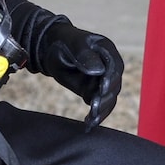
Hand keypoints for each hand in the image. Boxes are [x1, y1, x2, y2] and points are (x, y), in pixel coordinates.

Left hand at [0, 0, 124, 125]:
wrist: (50, 47)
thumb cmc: (64, 41)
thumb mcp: (73, 44)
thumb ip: (85, 55)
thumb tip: (98, 71)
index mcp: (107, 51)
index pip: (114, 68)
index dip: (110, 79)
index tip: (102, 88)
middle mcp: (108, 67)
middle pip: (114, 86)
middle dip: (105, 99)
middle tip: (95, 108)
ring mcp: (101, 80)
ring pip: (108, 99)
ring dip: (102, 111)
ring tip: (92, 120)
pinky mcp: (92, 90)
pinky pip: (97, 104)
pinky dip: (95, 115)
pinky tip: (88, 123)